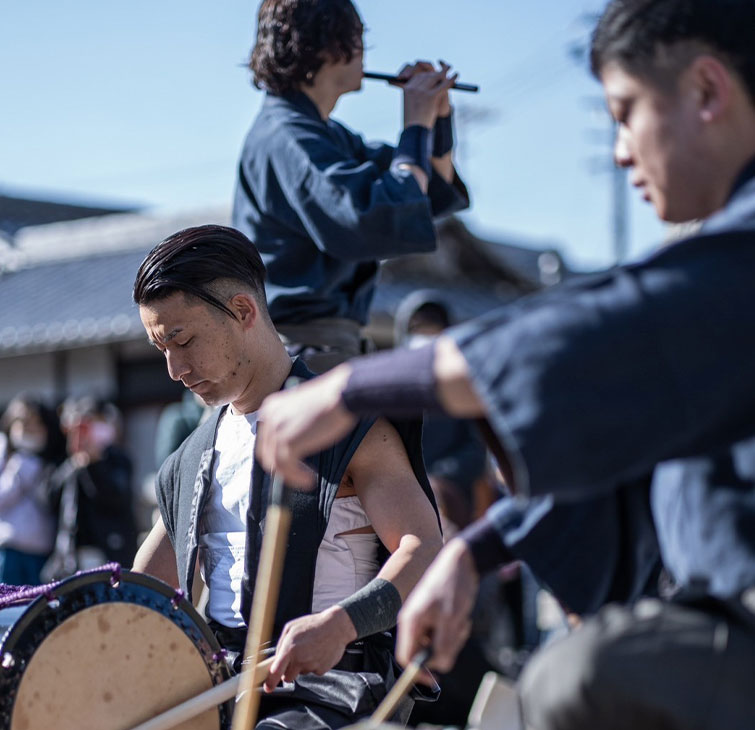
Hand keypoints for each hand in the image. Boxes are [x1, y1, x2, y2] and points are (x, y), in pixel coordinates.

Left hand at [257, 365, 356, 487]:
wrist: (342, 394)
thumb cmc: (331, 401)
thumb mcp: (303, 410)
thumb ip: (292, 425)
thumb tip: (291, 449)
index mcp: (270, 407)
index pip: (266, 439)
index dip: (275, 455)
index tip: (290, 465)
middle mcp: (268, 417)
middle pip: (266, 452)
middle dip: (280, 468)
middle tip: (297, 475)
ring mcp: (276, 429)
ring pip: (275, 462)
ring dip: (290, 476)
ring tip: (307, 480)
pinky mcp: (287, 441)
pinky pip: (286, 467)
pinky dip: (296, 477)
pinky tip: (310, 480)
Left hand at [264, 606, 356, 691]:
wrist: (337, 626)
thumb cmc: (313, 625)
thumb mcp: (292, 627)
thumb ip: (281, 644)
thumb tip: (275, 659)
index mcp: (290, 648)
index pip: (276, 671)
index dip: (270, 682)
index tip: (268, 688)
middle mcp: (300, 659)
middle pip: (288, 677)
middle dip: (288, 671)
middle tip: (295, 658)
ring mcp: (312, 666)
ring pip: (301, 673)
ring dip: (303, 665)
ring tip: (310, 649)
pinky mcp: (322, 670)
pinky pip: (313, 671)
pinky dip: (314, 664)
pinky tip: (319, 652)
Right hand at [396, 538, 477, 674]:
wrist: (462, 562)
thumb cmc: (453, 587)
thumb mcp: (451, 620)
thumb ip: (443, 646)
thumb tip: (439, 667)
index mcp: (411, 621)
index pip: (405, 657)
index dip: (418, 671)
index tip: (435, 678)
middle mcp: (414, 621)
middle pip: (423, 653)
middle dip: (443, 650)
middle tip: (457, 635)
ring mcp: (424, 619)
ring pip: (436, 645)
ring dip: (451, 640)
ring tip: (460, 622)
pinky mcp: (435, 617)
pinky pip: (443, 636)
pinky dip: (454, 632)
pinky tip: (461, 618)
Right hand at [397, 60, 457, 128]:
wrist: (414, 133)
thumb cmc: (413, 125)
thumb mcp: (411, 108)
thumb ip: (416, 99)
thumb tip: (423, 95)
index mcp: (406, 90)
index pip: (417, 76)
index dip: (426, 74)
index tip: (432, 74)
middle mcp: (413, 88)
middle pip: (426, 75)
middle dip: (435, 73)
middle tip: (442, 71)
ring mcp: (422, 91)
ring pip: (435, 77)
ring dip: (444, 71)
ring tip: (450, 67)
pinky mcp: (431, 96)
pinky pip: (444, 84)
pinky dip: (451, 79)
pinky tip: (456, 75)